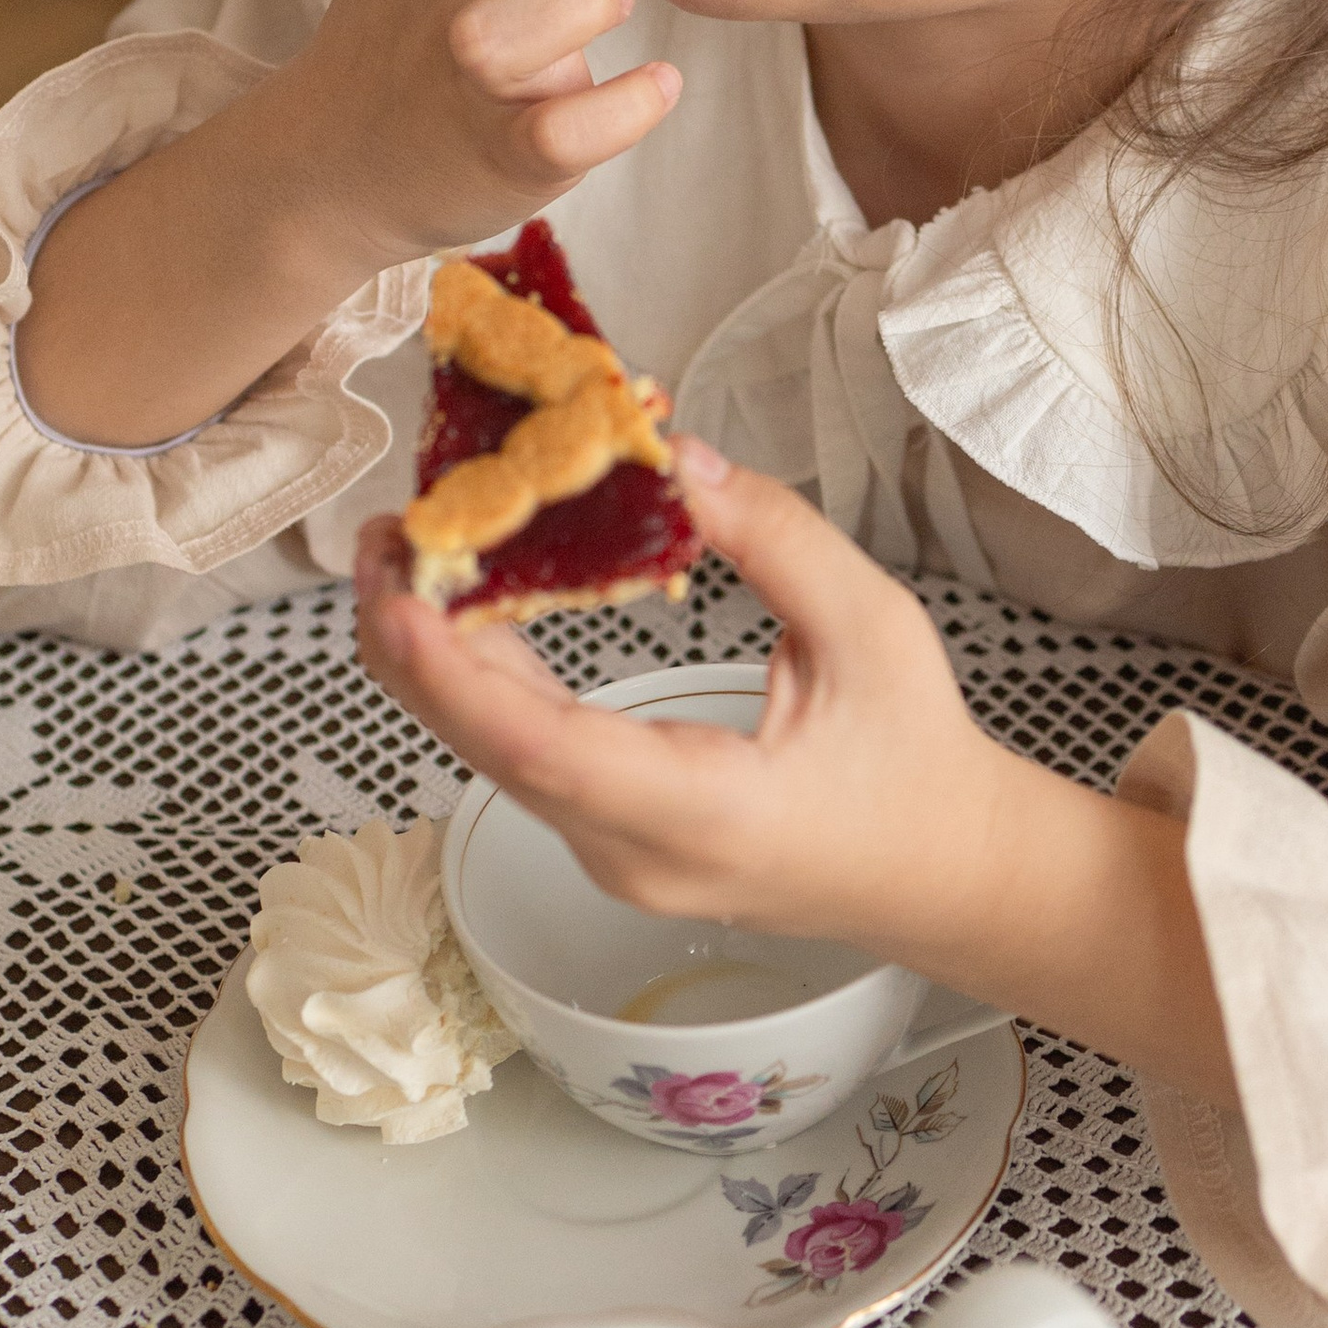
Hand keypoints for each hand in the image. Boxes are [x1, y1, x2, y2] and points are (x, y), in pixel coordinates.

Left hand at [356, 443, 1239, 1102]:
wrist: (943, 873)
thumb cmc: (916, 759)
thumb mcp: (871, 628)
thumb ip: (774, 538)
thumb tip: (673, 455)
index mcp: (704, 812)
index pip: (548, 750)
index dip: (459, 673)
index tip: (401, 593)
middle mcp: (634, 852)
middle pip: (488, 750)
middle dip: (412, 641)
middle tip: (384, 531)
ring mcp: (611, 855)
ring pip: (491, 755)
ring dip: (435, 657)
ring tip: (406, 550)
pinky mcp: (608, 836)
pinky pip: (521, 756)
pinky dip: (481, 677)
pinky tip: (462, 603)